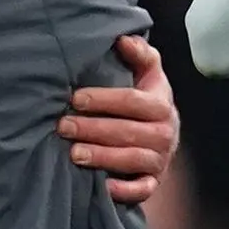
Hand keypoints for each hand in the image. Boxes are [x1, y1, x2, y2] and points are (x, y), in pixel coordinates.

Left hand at [57, 36, 180, 203]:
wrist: (164, 139)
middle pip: (130, 131)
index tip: (76, 98)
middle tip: (64, 126)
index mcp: (162, 105)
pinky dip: (126, 189)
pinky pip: (143, 189)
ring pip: (133, 159)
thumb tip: (123, 39)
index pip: (135, 101)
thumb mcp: (149, 77)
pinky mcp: (153, 181)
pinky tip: (103, 186)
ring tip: (74, 153)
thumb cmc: (146, 104)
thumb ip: (141, 56)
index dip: (105, 99)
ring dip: (103, 156)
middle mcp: (165, 132)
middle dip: (95, 128)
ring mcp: (160, 159)